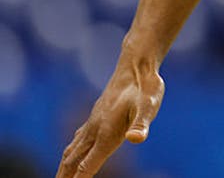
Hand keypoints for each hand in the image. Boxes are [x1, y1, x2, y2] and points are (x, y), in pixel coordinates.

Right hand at [56, 57, 163, 177]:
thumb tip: (136, 139)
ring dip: (63, 167)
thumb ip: (142, 124)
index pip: (86, 165)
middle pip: (72, 161)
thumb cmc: (146, 87)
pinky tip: (72, 153)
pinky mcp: (96, 116)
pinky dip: (71, 152)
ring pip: (72, 150)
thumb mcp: (149, 105)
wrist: (136, 66)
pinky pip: (77, 139)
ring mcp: (93, 122)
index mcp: (105, 133)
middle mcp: (94, 130)